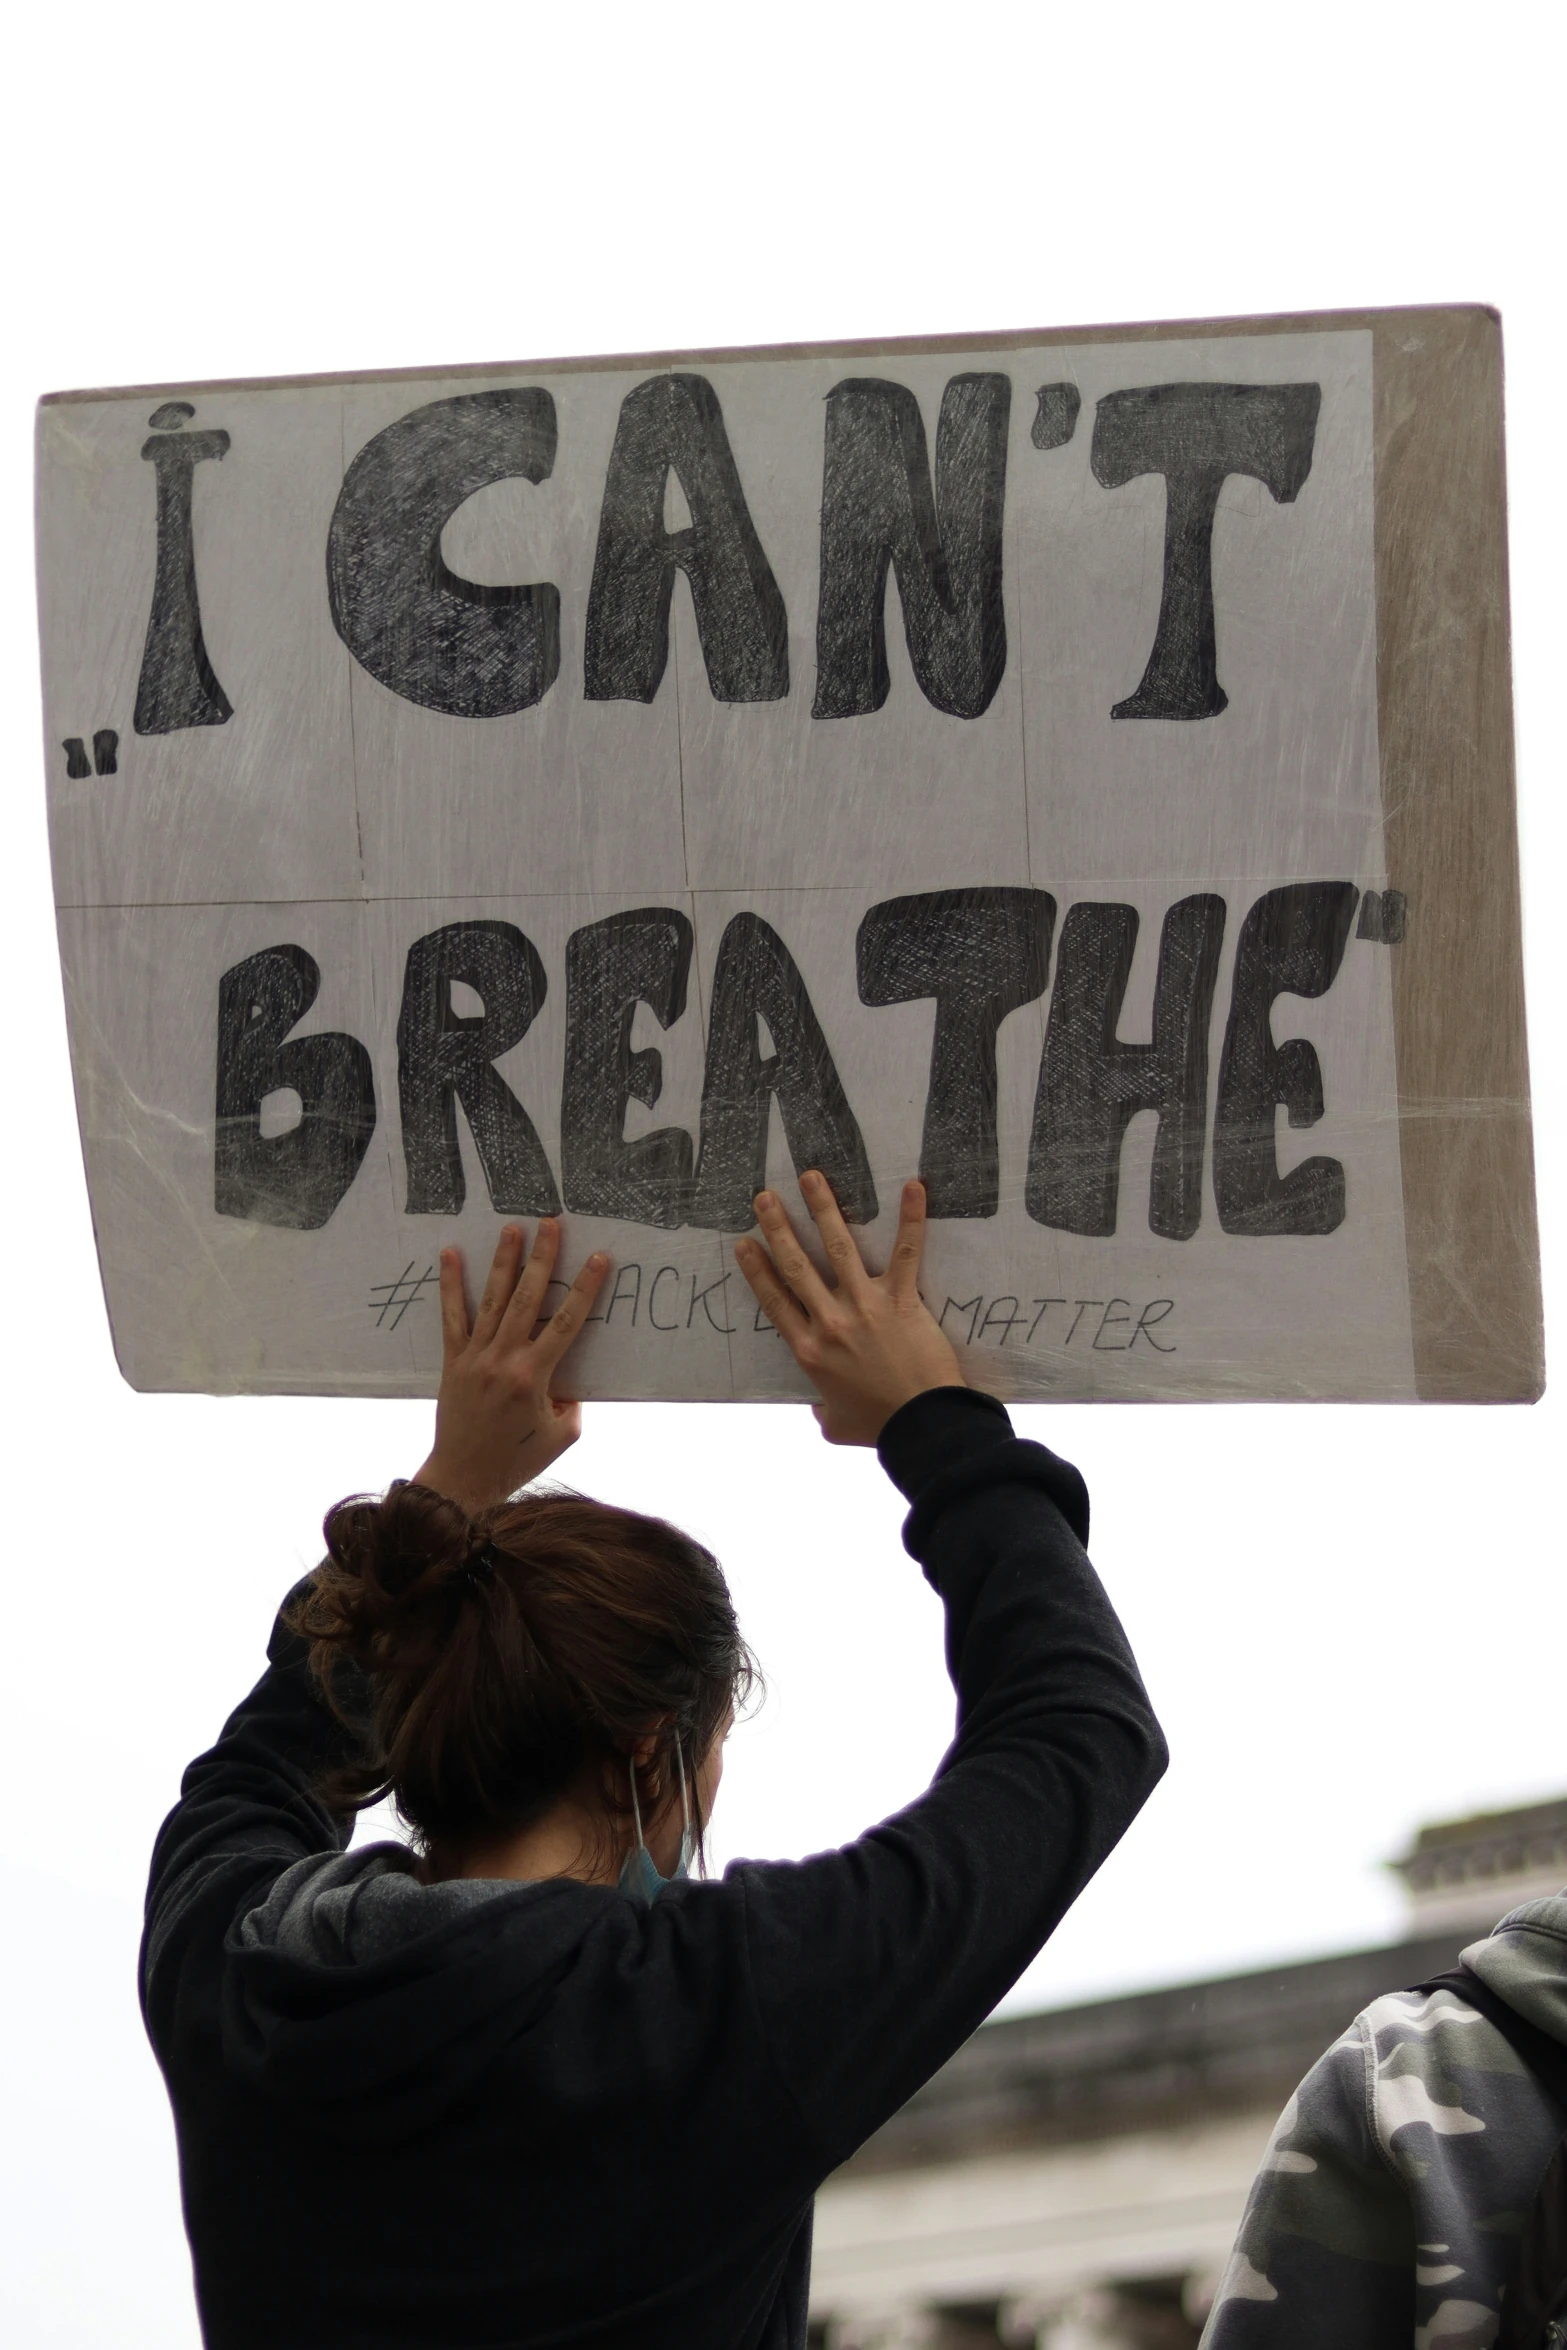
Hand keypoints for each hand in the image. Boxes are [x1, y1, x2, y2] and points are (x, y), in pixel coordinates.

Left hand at [412, 1221, 609, 1513]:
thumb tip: (570, 1375)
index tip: (599, 1257)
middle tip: (551, 1223)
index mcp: (534, 1378)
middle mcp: (503, 1360)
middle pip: (528, 1299)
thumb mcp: (561, 1435)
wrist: (463, 1479)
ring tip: (512, 1228)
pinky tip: (450, 1254)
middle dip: (543, 1258)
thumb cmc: (517, 1461)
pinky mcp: (453, 1362)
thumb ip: (572, 1401)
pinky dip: (450, 1285)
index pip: (566, 1323)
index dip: (585, 1288)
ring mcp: (475, 1358)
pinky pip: (452, 1317)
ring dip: (503, 1261)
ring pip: (492, 1299)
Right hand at [734, 1172, 965, 1444]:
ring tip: (812, 1177)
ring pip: (839, 1248)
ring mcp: (865, 1307)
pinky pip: (906, 1252)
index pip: (775, 1302)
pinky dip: (911, 1218)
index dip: (757, 1271)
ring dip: (824, 1209)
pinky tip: (914, 1187)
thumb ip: (822, 1413)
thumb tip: (818, 1411)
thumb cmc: (880, 1428)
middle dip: (779, 1228)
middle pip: (797, 1266)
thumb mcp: (838, 1426)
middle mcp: (830, 1322)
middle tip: (765, 1197)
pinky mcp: (902, 1300)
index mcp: (809, 1351)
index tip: (745, 1244)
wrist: (922, 1427)